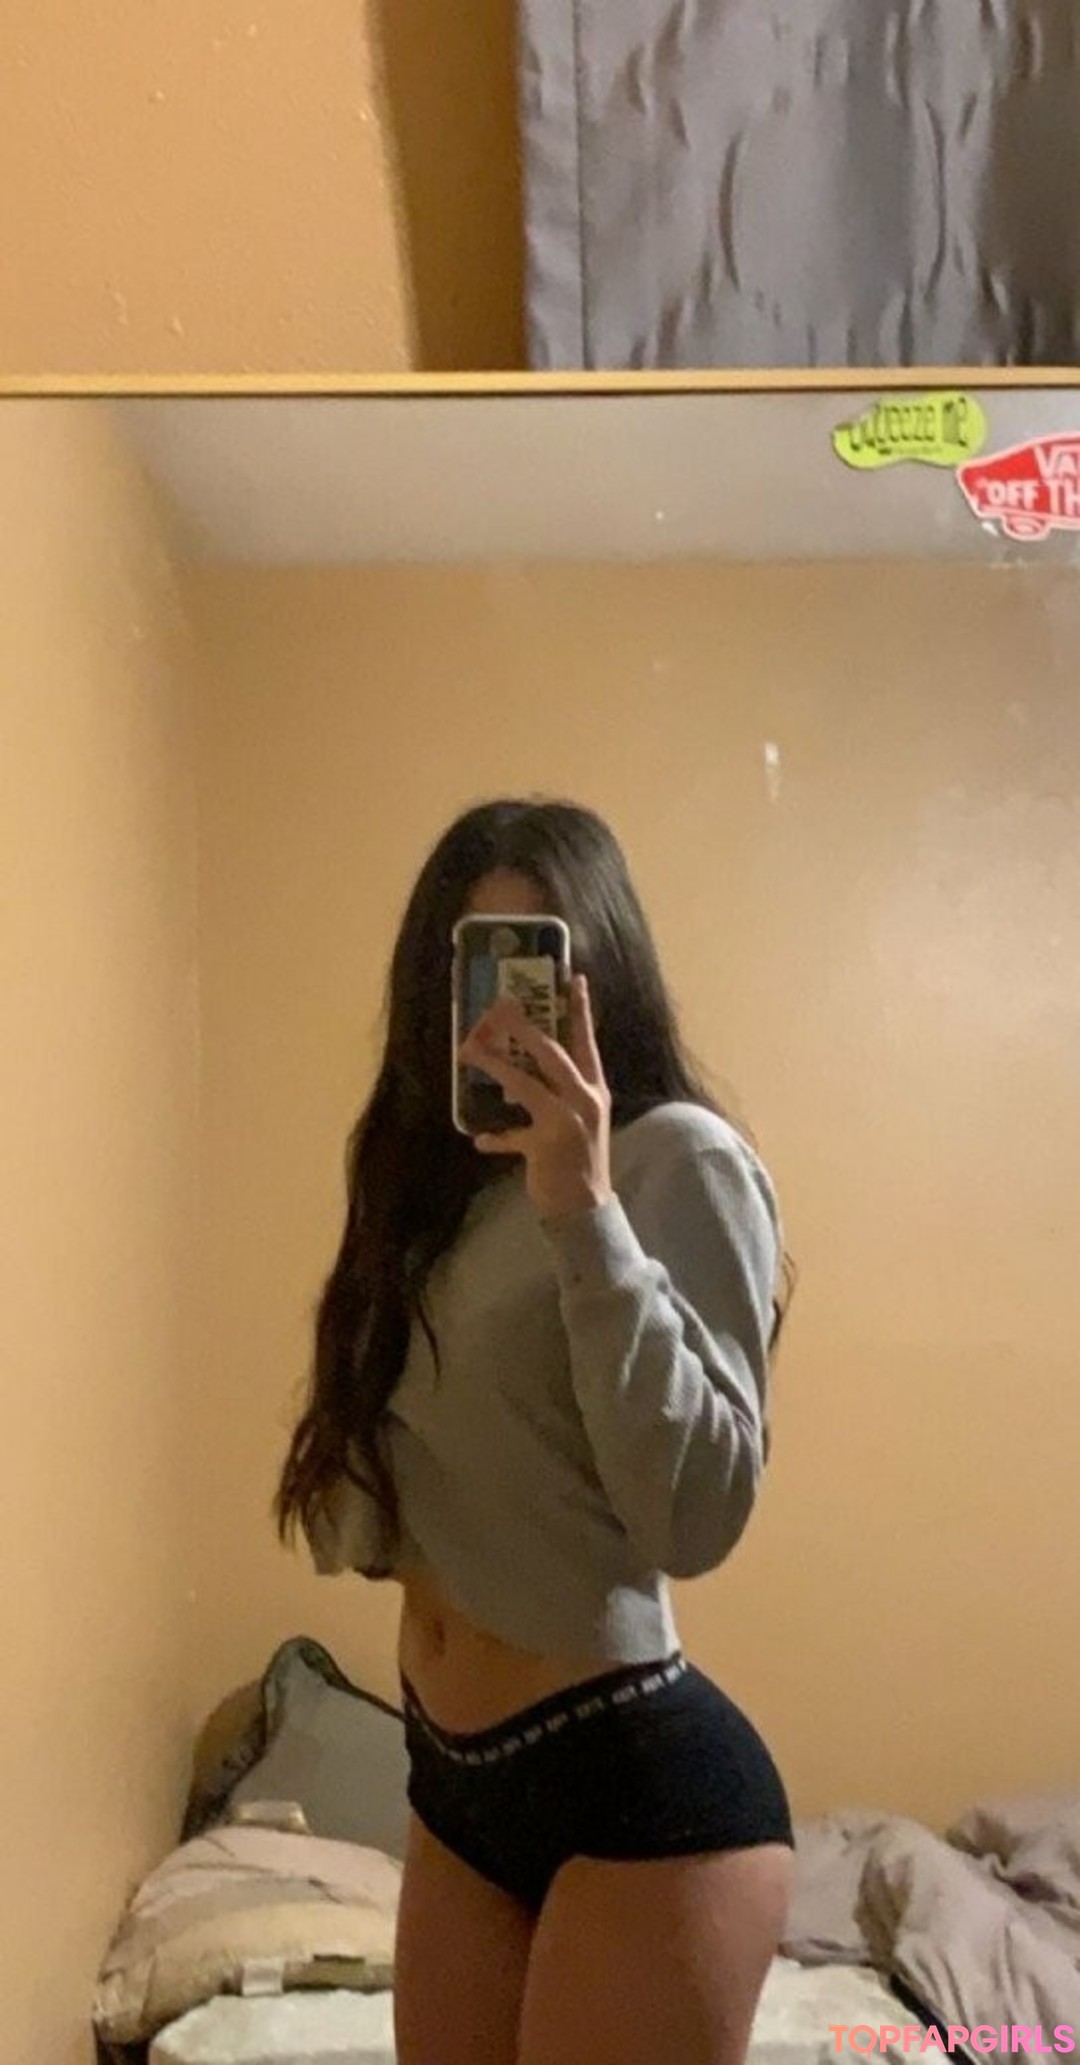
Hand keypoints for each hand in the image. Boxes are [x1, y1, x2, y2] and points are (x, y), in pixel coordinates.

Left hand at [458, 973, 612, 1221]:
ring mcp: (566, 1122)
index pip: (588, 1042)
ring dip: (494, 1064)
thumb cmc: (581, 1161)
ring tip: (468, 1049)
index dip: (581, 1010)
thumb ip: (560, 1095)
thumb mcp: (581, 1121)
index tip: (574, 978)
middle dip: (524, 1026)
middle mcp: (584, 1100)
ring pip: (524, 1083)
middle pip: (552, 1053)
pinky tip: (480, 1139)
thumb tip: (516, 1076)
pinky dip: (495, 1137)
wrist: (587, 1208)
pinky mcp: (545, 1146)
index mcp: (595, 1090)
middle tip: (501, 1005)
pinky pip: (511, 1136)